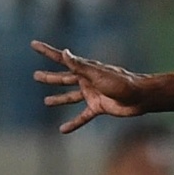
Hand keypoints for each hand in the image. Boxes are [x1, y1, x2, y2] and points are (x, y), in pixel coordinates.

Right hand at [31, 40, 149, 132]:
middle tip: (36, 76)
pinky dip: (73, 123)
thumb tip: (64, 52)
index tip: (34, 44)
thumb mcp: (97, 74)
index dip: (47, 51)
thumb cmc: (120, 82)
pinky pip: (82, 116)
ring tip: (47, 102)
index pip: (61, 59)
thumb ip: (79, 65)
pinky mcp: (98, 107)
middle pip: (64, 79)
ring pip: (71, 97)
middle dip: (50, 77)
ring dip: (59, 99)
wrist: (140, 97)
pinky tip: (63, 130)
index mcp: (84, 69)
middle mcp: (87, 81)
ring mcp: (92, 94)